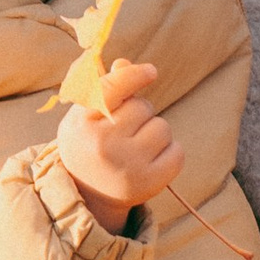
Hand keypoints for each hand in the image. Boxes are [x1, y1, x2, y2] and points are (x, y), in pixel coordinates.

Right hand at [55, 57, 181, 231]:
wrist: (88, 195)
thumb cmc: (88, 144)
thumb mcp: (85, 116)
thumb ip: (105, 88)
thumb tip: (125, 64)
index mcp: (83, 123)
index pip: (112, 89)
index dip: (134, 76)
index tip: (150, 71)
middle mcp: (103, 144)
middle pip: (142, 107)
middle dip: (140, 113)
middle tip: (126, 130)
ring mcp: (127, 165)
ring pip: (162, 127)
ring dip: (155, 131)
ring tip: (137, 146)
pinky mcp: (149, 183)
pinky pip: (177, 151)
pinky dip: (171, 151)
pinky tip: (153, 159)